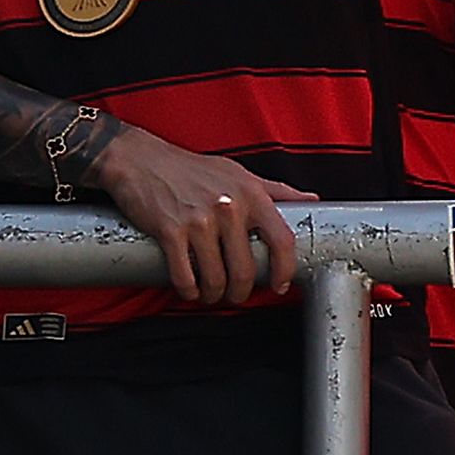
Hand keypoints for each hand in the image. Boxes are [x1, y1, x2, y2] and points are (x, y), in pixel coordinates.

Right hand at [90, 126, 309, 305]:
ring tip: (211, 294)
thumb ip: (276, 189)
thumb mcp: (239, 173)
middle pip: (246, 269)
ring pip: (216, 278)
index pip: (281, 240)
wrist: (141, 160)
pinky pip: (185, 277)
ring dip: (214, 295)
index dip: (285, 270)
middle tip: (235, 295)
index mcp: (251, 193)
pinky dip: (188, 291)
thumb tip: (312, 199)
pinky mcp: (171, 232)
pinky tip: (189, 290)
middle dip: (241, 292)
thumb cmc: (192, 169)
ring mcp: (199, 221)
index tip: (280, 284)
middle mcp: (229, 207)